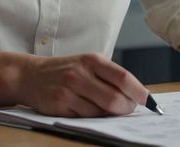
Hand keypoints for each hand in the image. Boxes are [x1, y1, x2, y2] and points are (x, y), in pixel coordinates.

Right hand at [16, 53, 148, 116]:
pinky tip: (88, 110)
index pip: (122, 77)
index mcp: (92, 60)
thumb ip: (110, 76)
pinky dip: (93, 118)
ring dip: (110, 115)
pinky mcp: (59, 106)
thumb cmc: (65, 70)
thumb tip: (137, 95)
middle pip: (114, 99)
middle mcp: (80, 73)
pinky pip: (86, 118)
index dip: (139, 91)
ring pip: (101, 112)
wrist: (30, 75)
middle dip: (126, 108)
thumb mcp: (87, 63)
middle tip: (128, 109)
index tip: (149, 101)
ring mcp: (68, 90)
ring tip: (107, 109)